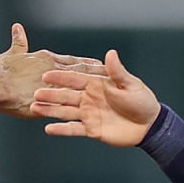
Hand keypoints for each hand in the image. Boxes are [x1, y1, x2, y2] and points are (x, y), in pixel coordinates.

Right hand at [0, 23, 102, 118]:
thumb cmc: (3, 73)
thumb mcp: (13, 55)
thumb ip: (19, 43)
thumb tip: (17, 27)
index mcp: (51, 63)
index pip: (75, 63)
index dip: (87, 63)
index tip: (101, 64)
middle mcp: (56, 78)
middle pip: (81, 78)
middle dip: (95, 80)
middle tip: (110, 83)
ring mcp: (56, 96)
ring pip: (77, 98)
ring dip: (89, 99)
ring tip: (101, 104)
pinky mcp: (51, 111)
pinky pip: (66, 119)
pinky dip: (74, 122)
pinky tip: (85, 122)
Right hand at [31, 49, 160, 146]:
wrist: (149, 125)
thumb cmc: (141, 100)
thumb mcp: (130, 84)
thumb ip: (117, 71)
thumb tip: (110, 52)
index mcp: (96, 84)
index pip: (75, 78)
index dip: (61, 77)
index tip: (46, 75)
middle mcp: (88, 98)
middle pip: (66, 95)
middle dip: (50, 94)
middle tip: (35, 93)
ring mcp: (88, 114)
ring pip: (65, 112)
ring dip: (50, 110)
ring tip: (35, 108)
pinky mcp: (91, 129)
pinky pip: (73, 129)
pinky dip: (61, 130)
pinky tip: (49, 128)